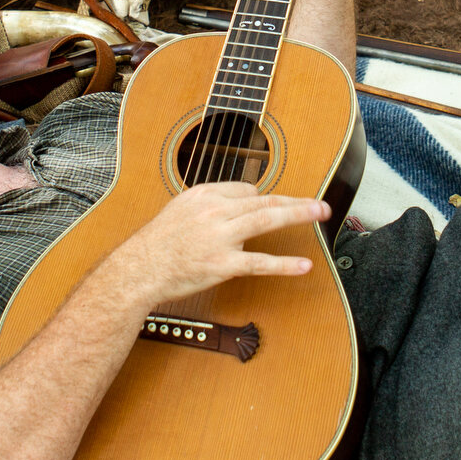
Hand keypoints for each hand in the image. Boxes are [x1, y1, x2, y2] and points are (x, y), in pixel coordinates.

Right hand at [105, 183, 322, 309]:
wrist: (139, 270)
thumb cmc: (157, 243)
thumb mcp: (180, 208)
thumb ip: (211, 201)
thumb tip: (243, 196)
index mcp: (204, 194)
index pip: (247, 189)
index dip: (263, 200)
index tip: (275, 209)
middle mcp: (214, 210)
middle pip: (264, 200)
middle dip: (296, 201)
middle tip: (322, 204)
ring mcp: (220, 237)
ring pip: (266, 220)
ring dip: (298, 216)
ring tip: (320, 214)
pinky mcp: (222, 264)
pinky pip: (259, 263)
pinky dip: (284, 264)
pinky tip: (304, 266)